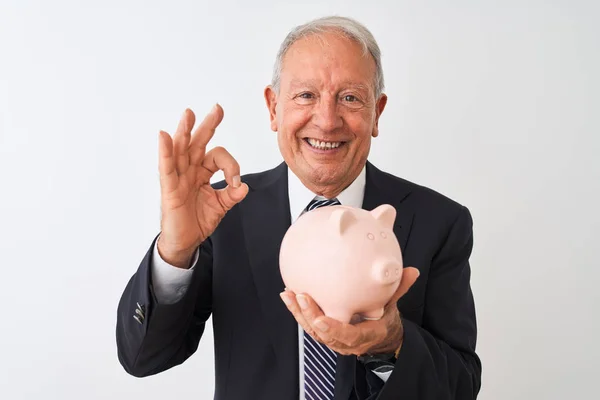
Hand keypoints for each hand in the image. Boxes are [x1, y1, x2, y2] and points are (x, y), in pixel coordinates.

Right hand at [157, 105, 248, 267]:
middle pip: (197, 142)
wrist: (185, 242)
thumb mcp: (221, 206)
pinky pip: (166, 167)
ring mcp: (178, 178)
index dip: (231, 166)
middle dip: (207, 125)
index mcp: (202, 172)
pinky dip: (165, 151)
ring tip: (189, 114)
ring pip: (180, 149)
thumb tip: (243, 186)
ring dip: (184, 131)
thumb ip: (232, 195)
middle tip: (217, 108)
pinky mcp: (169, 189)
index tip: (235, 182)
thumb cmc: (198, 220)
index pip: (217, 157)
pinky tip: (164, 136)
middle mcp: (189, 170)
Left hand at [280, 267, 419, 355]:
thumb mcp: (393, 305)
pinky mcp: (323, 332)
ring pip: (312, 330)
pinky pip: (309, 324)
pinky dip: (298, 311)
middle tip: (300, 296)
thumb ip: (399, 289)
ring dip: (298, 313)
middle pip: (323, 334)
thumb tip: (412, 271)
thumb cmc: (384, 320)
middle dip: (309, 316)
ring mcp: (333, 339)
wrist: (379, 337)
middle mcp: (345, 342)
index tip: (321, 320)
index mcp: (364, 336)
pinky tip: (289, 295)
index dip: (333, 329)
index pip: (347, 336)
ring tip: (288, 294)